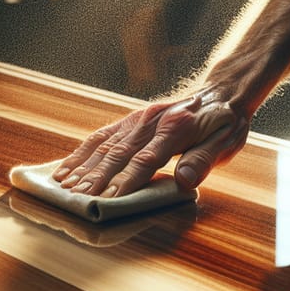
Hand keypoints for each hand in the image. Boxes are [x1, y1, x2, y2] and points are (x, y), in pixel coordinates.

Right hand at [52, 89, 249, 196]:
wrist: (221, 91)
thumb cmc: (224, 122)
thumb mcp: (225, 142)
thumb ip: (203, 161)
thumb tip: (185, 181)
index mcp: (176, 127)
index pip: (146, 159)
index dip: (126, 180)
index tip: (108, 199)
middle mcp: (151, 120)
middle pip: (118, 152)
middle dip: (95, 177)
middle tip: (77, 198)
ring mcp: (138, 118)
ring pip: (104, 144)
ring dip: (83, 165)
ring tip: (64, 185)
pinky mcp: (130, 119)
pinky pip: (102, 135)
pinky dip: (82, 152)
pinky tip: (68, 166)